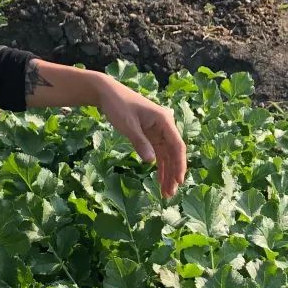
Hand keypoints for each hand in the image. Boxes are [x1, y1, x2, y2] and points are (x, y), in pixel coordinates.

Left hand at [95, 77, 186, 197]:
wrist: (108, 93)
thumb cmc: (118, 105)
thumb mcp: (128, 125)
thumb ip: (140, 143)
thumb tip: (151, 162)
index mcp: (164, 120)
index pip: (177, 146)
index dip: (179, 164)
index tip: (179, 181)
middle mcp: (165, 126)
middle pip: (173, 153)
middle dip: (173, 173)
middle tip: (169, 194)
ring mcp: (158, 131)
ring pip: (167, 155)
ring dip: (167, 173)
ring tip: (166, 193)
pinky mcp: (150, 135)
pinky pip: (158, 153)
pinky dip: (159, 166)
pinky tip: (160, 180)